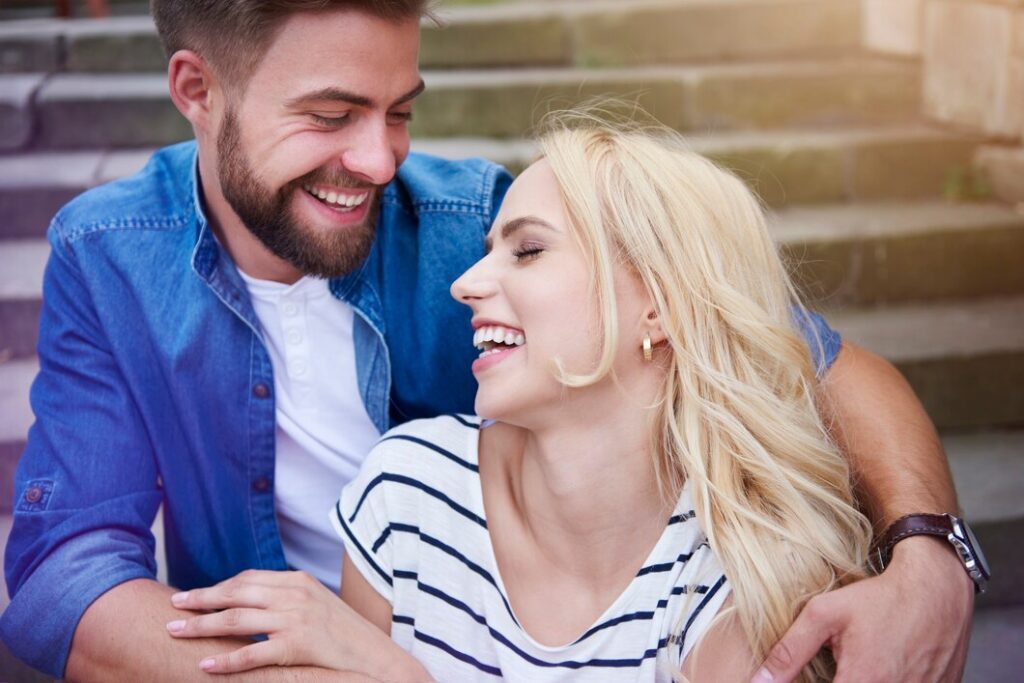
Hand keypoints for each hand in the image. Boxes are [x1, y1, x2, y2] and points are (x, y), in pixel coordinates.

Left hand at [165, 570, 428, 679]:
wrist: (377, 658)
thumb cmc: (346, 636)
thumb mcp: (318, 606)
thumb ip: (288, 599)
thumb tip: (253, 603)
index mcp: (299, 581)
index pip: (248, 579)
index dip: (218, 587)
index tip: (194, 596)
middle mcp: (296, 594)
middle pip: (236, 593)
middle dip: (201, 600)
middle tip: (173, 607)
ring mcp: (297, 619)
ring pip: (237, 619)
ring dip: (202, 626)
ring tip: (175, 632)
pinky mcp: (298, 646)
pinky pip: (253, 652)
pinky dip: (227, 659)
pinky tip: (206, 664)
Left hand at [751, 536, 973, 682]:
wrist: (938, 590)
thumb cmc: (881, 599)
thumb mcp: (825, 614)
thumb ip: (790, 651)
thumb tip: (758, 681)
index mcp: (863, 682)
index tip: (818, 675)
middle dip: (837, 682)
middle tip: (838, 666)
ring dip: (859, 680)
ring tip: (860, 662)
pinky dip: (888, 680)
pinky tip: (883, 665)